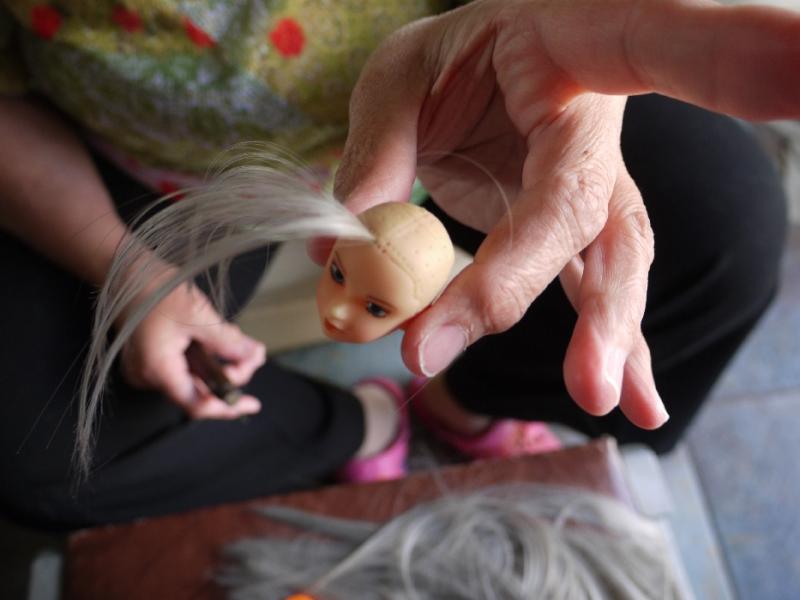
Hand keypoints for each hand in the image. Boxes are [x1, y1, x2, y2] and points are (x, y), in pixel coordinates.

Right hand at [119, 281, 265, 418]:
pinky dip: (203, 357)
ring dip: (218, 364)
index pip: (196, 404)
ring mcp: (146, 368)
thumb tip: (254, 357)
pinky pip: (182, 366)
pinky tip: (215, 339)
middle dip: (229, 375)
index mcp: (157, 369)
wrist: (125, 272)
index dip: (227, 407)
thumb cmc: (155, 289)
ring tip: (235, 340)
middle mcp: (148, 376)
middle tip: (252, 353)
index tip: (250, 405)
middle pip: (198, 390)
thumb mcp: (199, 315)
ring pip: (192, 377)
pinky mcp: (149, 359)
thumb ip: (228, 341)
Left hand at [334, 0, 799, 427]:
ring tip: (603, 398)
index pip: (649, 42)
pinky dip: (607, 342)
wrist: (476, 69)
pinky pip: (595, 286)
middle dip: (600, 298)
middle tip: (591, 379)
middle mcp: (596, 130)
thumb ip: (374, 158)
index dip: (728, 53)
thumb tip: (344, 257)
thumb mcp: (398, 83)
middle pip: (609, 211)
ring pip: (613, 260)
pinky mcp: (579, 227)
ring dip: (607, 334)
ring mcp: (596, 184)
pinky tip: (629, 396)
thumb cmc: (449, 60)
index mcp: (570, 52)